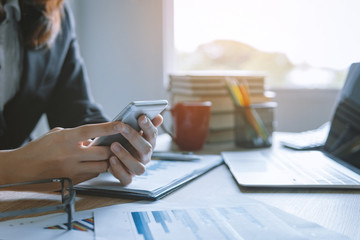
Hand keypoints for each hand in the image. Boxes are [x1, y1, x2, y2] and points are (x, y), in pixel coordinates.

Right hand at [0, 122, 124, 187]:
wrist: (22, 169)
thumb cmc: (39, 148)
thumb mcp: (57, 134)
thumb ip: (77, 135)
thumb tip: (94, 139)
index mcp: (66, 138)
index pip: (92, 131)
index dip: (109, 128)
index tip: (121, 125)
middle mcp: (70, 154)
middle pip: (103, 152)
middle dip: (112, 149)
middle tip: (115, 145)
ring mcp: (72, 169)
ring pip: (101, 166)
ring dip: (106, 161)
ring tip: (104, 155)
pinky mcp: (72, 181)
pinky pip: (93, 175)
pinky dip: (96, 169)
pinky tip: (92, 164)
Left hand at [108, 114, 162, 184]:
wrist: (111, 156)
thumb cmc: (124, 141)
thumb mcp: (132, 131)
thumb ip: (143, 123)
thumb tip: (158, 117)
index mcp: (149, 143)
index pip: (153, 134)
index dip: (148, 126)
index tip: (141, 116)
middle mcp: (145, 157)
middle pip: (146, 149)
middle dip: (134, 137)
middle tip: (122, 127)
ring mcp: (137, 168)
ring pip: (138, 167)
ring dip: (125, 156)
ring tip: (113, 145)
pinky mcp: (127, 178)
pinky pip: (126, 178)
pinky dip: (118, 170)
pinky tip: (110, 160)